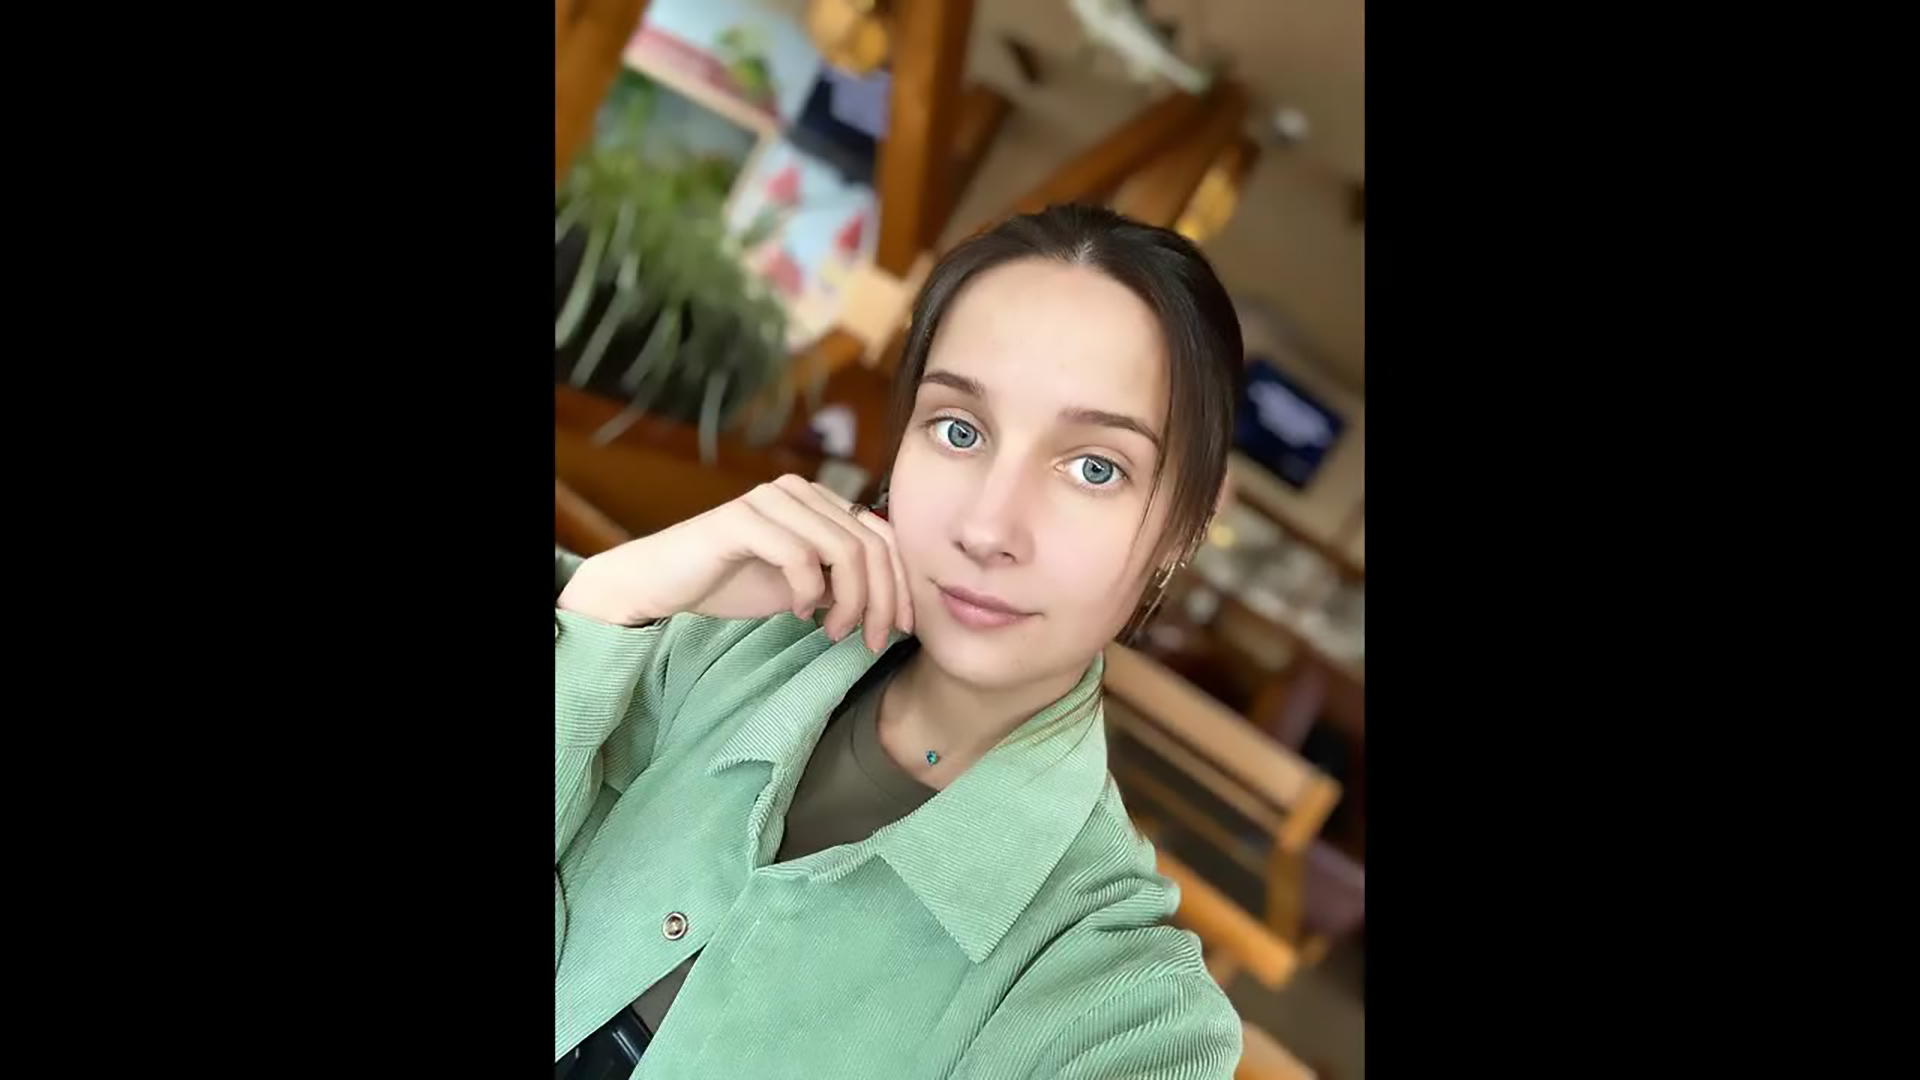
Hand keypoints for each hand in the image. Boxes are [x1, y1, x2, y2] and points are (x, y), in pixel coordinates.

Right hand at [558, 474, 913, 652]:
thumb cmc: (731, 582)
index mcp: (819, 501)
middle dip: (882, 600)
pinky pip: (801, 556)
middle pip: (871, 544)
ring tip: (833, 632)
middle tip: (873, 641)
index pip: (883, 535)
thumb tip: (892, 603)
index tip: (901, 629)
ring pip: (844, 550)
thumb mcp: (803, 586)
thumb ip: (843, 583)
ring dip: (852, 601)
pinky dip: (810, 591)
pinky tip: (798, 613)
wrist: (662, 583)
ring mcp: (771, 500)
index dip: (901, 585)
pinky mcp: (743, 518)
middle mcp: (800, 491)